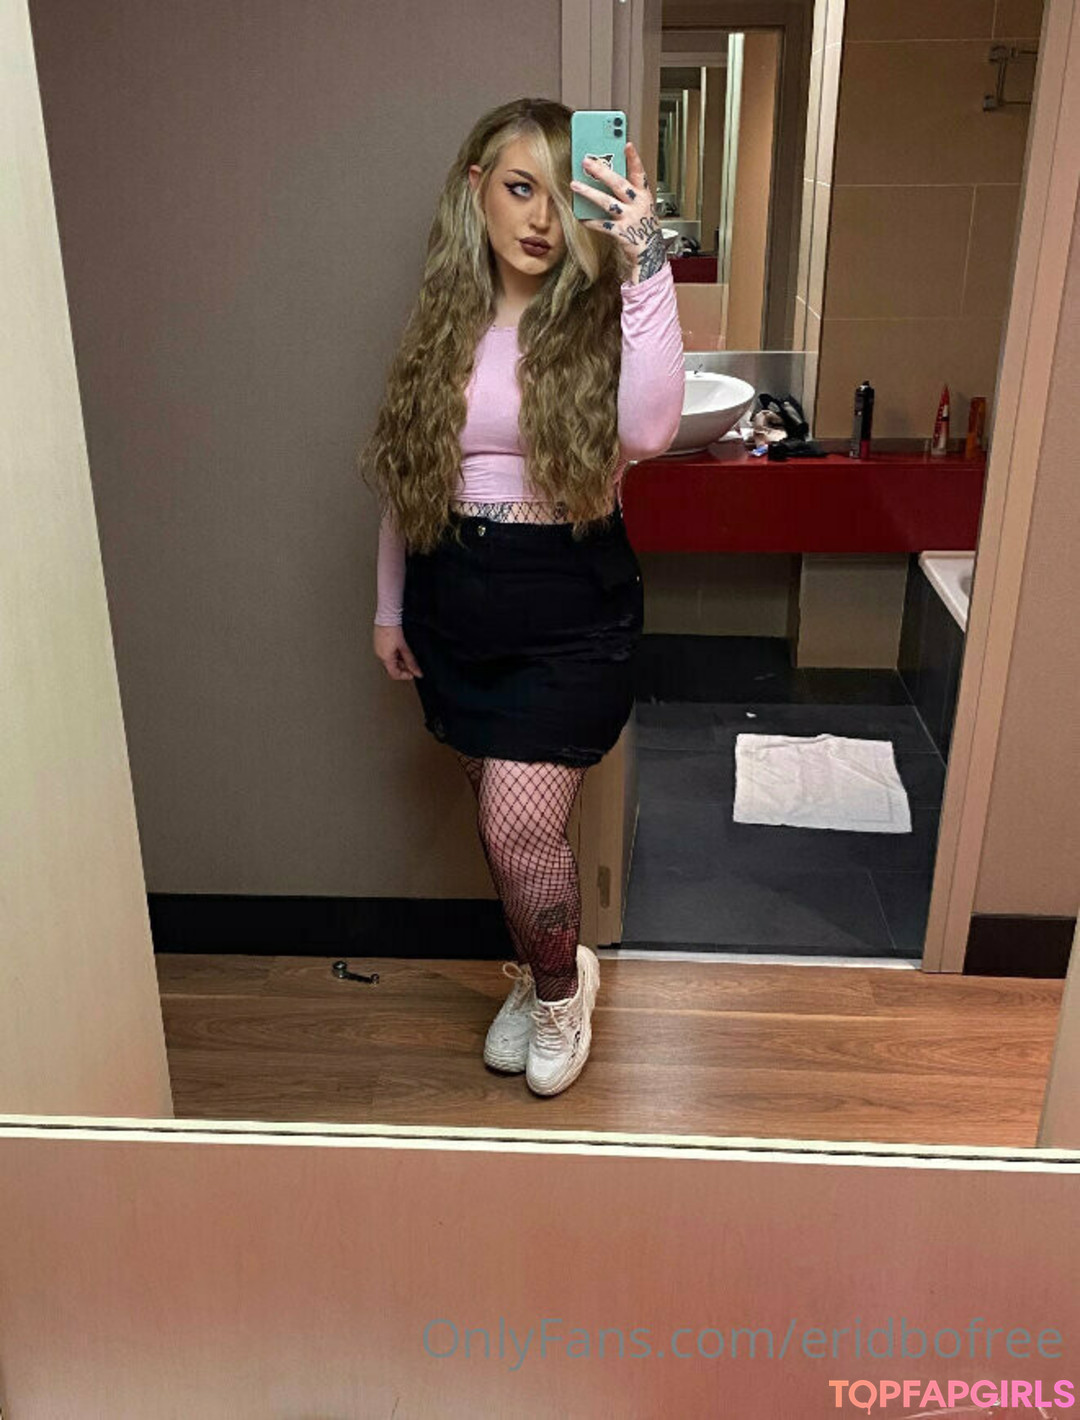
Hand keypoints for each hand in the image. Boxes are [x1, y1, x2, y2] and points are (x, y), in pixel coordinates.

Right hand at [374, 624, 422, 680]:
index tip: (413, 674)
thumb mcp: (404, 648)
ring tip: (407, 654)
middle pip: (392, 668)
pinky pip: (387, 654)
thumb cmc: (393, 630)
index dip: (404, 676)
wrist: (386, 618)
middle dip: (403, 668)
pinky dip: (395, 655)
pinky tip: (400, 649)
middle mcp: (380, 655)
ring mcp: (379, 649)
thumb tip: (417, 672)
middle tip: (412, 664)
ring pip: (390, 661)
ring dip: (399, 661)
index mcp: (385, 658)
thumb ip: (411, 661)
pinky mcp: (379, 644)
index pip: (394, 674)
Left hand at [570, 140, 666, 280]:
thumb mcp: (642, 208)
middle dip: (601, 171)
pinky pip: (603, 225)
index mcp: (644, 196)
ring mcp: (630, 218)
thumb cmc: (643, 229)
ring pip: (607, 202)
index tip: (626, 145)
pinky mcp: (622, 233)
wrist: (651, 255)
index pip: (639, 173)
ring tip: (575, 185)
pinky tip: (581, 217)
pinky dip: (591, 221)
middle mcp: (638, 205)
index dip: (633, 159)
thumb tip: (608, 178)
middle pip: (618, 183)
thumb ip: (628, 195)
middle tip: (587, 162)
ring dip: (589, 192)